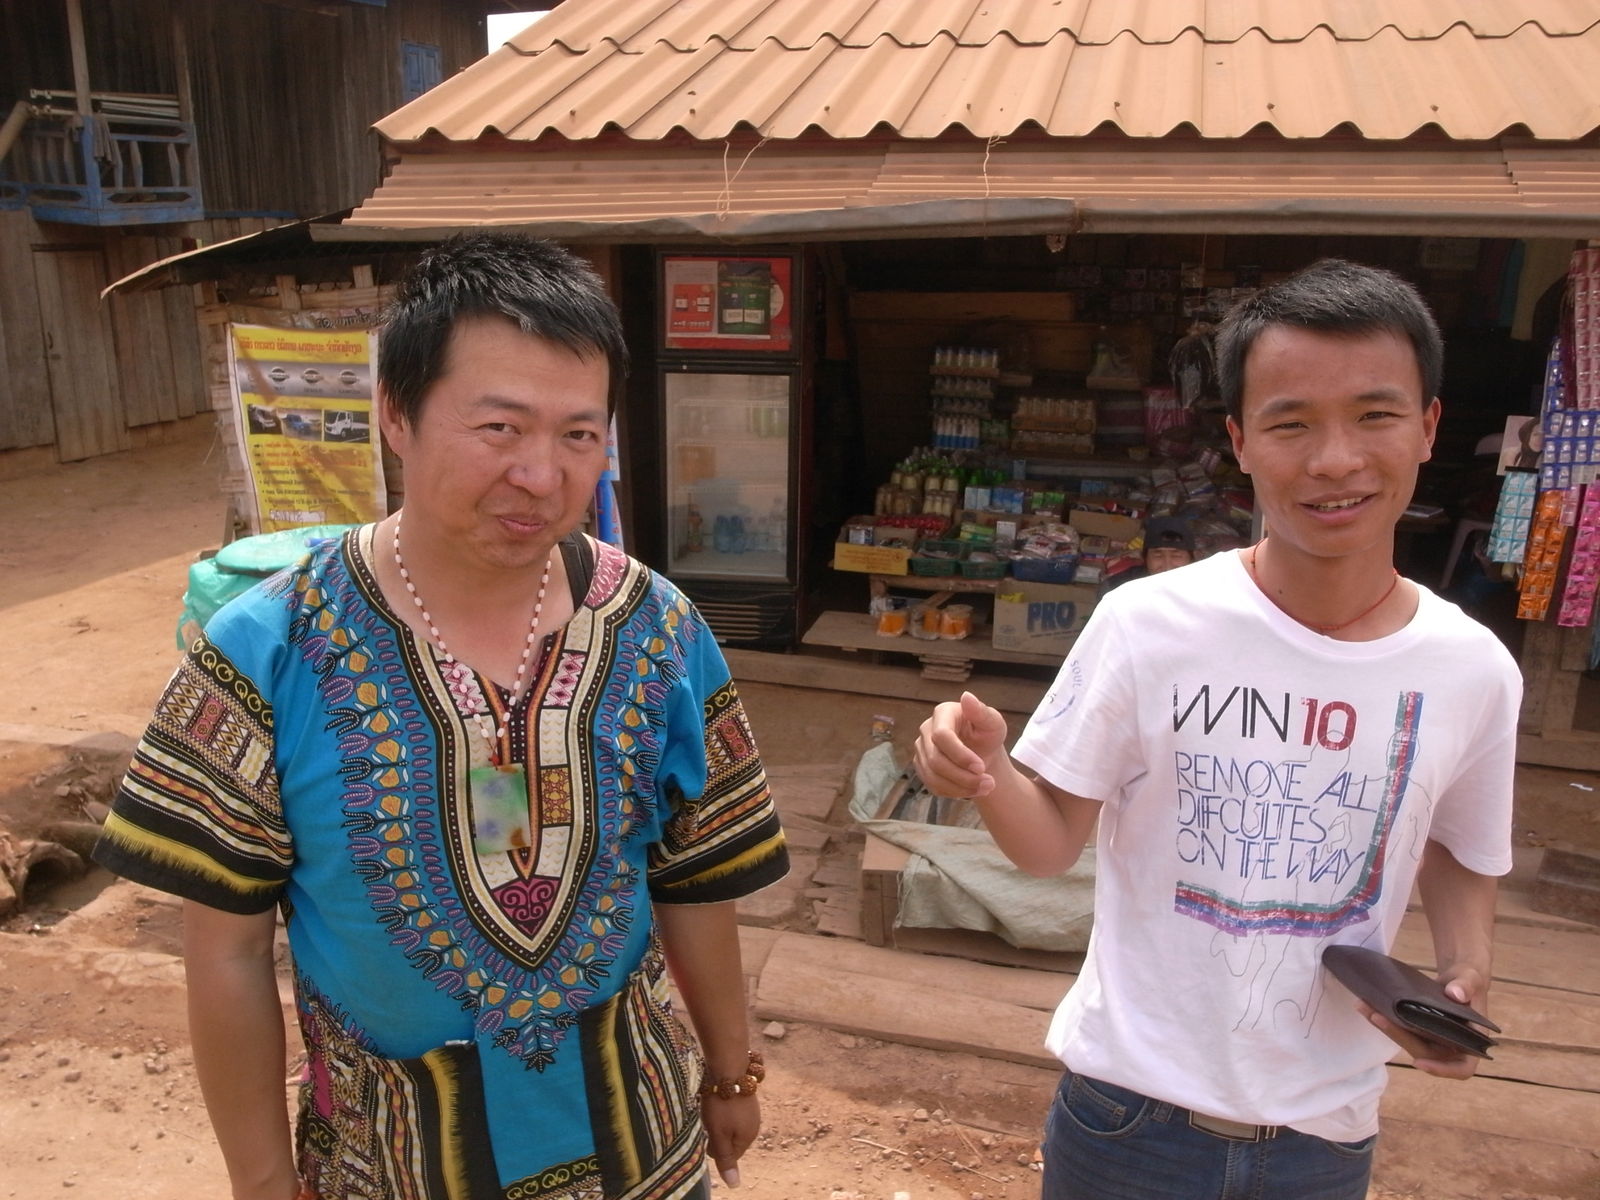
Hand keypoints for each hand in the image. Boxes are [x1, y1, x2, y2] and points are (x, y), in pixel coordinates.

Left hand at [701, 1092, 759, 1186]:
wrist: (729, 1068)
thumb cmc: (722, 1104)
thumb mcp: (719, 1134)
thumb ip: (725, 1159)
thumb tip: (735, 1185)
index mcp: (748, 1138)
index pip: (730, 1156)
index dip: (715, 1147)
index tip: (708, 1132)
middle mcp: (754, 1126)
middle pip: (732, 1141)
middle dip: (719, 1135)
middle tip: (708, 1120)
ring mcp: (753, 1111)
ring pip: (732, 1126)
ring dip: (721, 1122)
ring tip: (712, 1109)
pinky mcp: (748, 1098)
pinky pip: (734, 1112)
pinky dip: (725, 1110)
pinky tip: (718, 1100)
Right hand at [914, 692, 1008, 798]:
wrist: (982, 753)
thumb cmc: (988, 734)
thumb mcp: (993, 723)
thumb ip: (982, 712)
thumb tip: (966, 696)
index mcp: (943, 713)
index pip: (942, 736)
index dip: (960, 755)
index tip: (981, 768)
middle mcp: (926, 729)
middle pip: (936, 760)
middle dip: (963, 776)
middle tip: (989, 783)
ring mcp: (921, 749)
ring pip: (933, 776)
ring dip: (961, 787)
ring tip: (985, 788)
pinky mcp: (922, 767)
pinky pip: (933, 786)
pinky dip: (955, 792)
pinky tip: (972, 790)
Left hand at [1358, 965, 1488, 1080]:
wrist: (1457, 979)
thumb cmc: (1469, 982)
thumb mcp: (1471, 979)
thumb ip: (1466, 985)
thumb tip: (1456, 994)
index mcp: (1472, 1042)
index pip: (1462, 1069)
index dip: (1441, 1070)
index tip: (1419, 1063)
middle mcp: (1451, 1046)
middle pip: (1424, 1052)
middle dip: (1399, 1036)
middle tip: (1377, 1017)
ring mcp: (1433, 1040)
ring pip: (1409, 1041)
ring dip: (1386, 1028)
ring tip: (1365, 1007)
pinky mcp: (1419, 1030)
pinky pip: (1401, 1029)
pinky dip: (1385, 1019)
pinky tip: (1367, 1005)